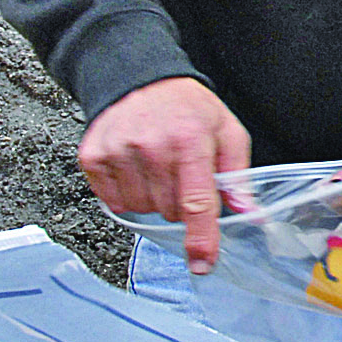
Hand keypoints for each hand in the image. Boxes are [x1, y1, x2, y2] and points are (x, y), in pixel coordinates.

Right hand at [79, 77, 251, 273]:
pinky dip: (126, 194)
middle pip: (168, 212)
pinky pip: (113, 201)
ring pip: (140, 209)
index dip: (200, 238)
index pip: (196, 202)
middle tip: (180, 174)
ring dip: (152, 199)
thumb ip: (238, 174)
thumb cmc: (188, 108)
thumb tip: (248, 212)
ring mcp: (118, 152)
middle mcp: (151, 147)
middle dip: (179, 204)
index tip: (202, 263)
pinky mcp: (93, 157)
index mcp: (189, 142)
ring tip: (156, 167)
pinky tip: (135, 168)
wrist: (140, 78)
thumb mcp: (226, 131)